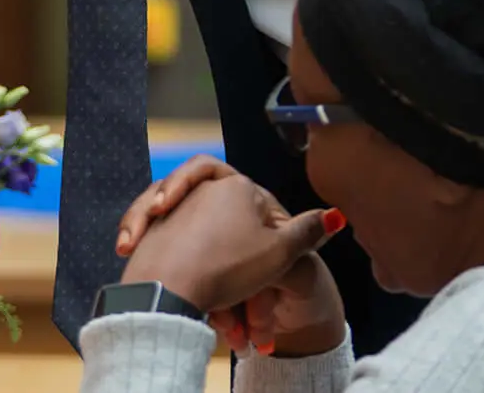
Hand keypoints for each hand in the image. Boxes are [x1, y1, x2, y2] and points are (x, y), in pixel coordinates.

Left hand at [121, 170, 345, 354]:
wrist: (166, 288)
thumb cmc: (227, 268)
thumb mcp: (280, 254)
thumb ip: (307, 232)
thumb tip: (334, 215)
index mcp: (236, 185)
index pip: (258, 198)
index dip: (270, 230)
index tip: (271, 262)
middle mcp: (202, 188)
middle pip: (223, 211)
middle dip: (235, 254)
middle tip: (237, 284)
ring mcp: (172, 206)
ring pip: (193, 226)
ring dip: (208, 267)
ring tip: (212, 298)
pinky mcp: (148, 227)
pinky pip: (165, 236)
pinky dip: (180, 263)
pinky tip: (199, 298)